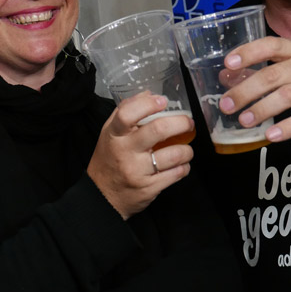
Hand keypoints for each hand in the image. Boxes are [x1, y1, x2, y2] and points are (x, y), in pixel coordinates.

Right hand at [87, 92, 194, 219]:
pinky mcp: (149, 188)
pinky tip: (181, 164)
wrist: (102, 196)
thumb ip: (127, 111)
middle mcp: (125, 151)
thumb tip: (150, 94)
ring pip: (173, 155)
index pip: (127, 114)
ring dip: (187, 150)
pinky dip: (184, 167)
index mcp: (114, 135)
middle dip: (181, 123)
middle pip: (158, 130)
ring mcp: (137, 171)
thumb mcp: (110, 133)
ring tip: (186, 149)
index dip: (148, 104)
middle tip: (188, 123)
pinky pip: (176, 174)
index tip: (163, 101)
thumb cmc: (109, 159)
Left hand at [219, 37, 290, 142]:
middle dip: (245, 90)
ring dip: (261, 109)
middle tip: (225, 105)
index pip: (271, 45)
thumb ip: (263, 72)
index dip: (248, 53)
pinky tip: (270, 136)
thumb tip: (226, 77)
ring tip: (243, 121)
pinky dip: (286, 127)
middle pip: (272, 75)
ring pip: (286, 96)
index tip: (228, 64)